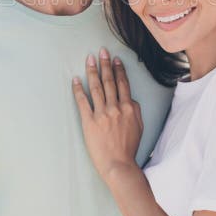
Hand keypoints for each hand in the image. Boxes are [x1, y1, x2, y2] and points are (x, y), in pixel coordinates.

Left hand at [72, 48, 143, 183]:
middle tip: (101, 51)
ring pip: (96, 88)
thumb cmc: (129, 148)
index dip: (118, 70)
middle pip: (109, 81)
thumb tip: (130, 98)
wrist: (118, 165)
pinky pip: (83, 102)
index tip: (115, 59)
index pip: (123, 84)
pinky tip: (75, 79)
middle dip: (105, 64)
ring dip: (92, 72)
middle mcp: (116, 108)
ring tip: (90, 59)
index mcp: (129, 108)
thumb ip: (135, 110)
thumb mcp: (139, 126)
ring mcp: (102, 114)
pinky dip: (78, 90)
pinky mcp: (89, 122)